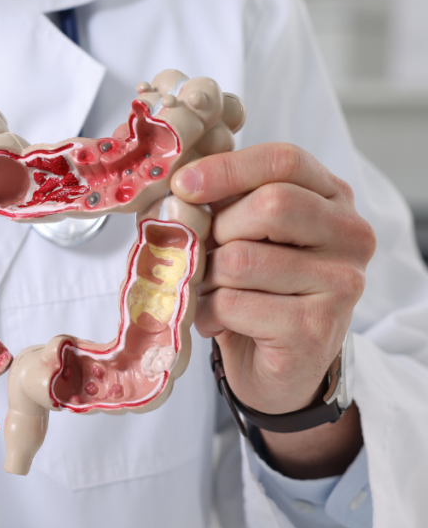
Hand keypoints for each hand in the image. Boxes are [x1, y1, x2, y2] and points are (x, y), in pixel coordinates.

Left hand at [172, 143, 375, 476]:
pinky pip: (235, 303)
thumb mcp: (242, 232)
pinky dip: (208, 312)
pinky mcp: (316, 328)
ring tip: (210, 291)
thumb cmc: (256, 288)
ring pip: (242, 259)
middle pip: (270, 205)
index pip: (284, 160)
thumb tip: (177, 186)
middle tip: (206, 255)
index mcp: (332, 197)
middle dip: (219, 229)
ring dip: (207, 278)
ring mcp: (341, 284)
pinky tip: (215, 320)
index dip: (227, 168)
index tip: (182, 184)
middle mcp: (350, 235)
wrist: (280, 366)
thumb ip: (221, 202)